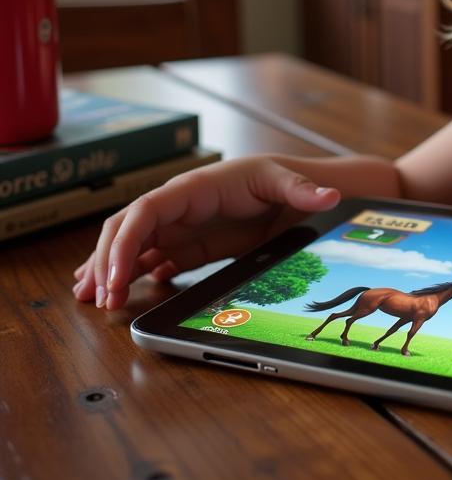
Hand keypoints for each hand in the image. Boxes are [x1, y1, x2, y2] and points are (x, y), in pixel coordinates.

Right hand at [72, 157, 339, 311]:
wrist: (293, 192)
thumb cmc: (283, 178)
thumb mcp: (289, 183)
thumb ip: (303, 191)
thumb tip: (327, 195)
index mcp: (195, 188)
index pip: (145, 211)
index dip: (123, 242)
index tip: (115, 276)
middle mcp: (181, 206)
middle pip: (128, 229)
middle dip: (107, 262)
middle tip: (100, 300)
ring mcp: (183, 225)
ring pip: (135, 245)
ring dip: (112, 270)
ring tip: (94, 300)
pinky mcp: (192, 243)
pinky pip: (155, 258)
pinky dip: (134, 274)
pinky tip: (122, 293)